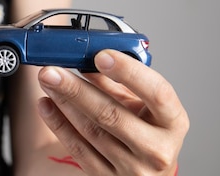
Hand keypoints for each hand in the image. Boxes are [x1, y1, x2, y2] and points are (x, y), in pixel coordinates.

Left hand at [37, 50, 188, 174]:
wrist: (148, 175)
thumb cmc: (147, 133)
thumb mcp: (142, 105)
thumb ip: (116, 83)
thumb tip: (86, 61)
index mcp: (172, 122)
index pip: (157, 93)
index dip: (129, 72)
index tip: (102, 56)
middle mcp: (156, 149)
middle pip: (112, 114)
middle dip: (77, 89)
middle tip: (53, 70)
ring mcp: (131, 168)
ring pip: (90, 131)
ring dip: (63, 102)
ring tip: (47, 81)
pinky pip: (77, 148)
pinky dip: (58, 123)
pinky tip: (46, 104)